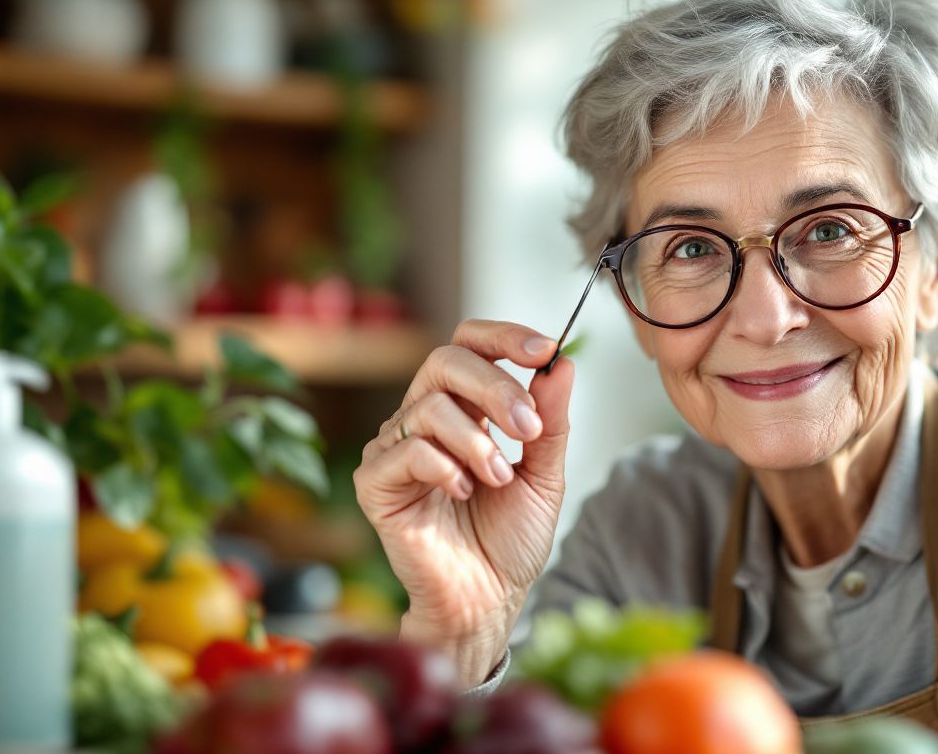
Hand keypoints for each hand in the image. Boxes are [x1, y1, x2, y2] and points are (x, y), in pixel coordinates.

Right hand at [352, 319, 574, 685]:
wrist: (487, 601)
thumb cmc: (510, 540)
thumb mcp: (545, 474)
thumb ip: (550, 421)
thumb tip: (563, 363)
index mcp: (464, 408)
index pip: (471, 345)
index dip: (505, 337)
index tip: (546, 349)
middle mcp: (424, 418)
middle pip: (447, 361)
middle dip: (496, 387)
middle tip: (528, 430)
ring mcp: (395, 448)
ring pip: (429, 406)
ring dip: (477, 442)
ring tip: (499, 480)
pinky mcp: (375, 483)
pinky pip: (406, 450)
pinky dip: (445, 467)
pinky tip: (463, 494)